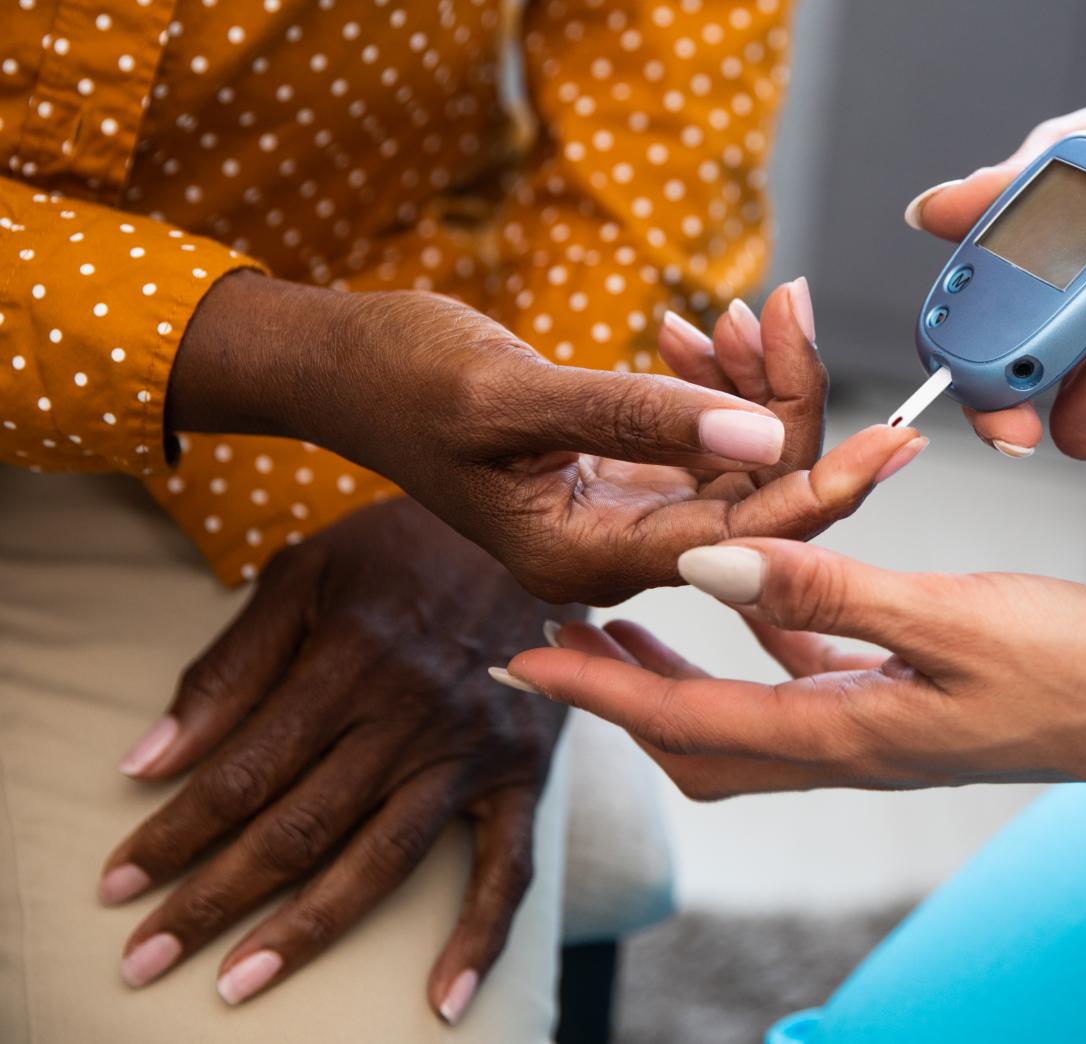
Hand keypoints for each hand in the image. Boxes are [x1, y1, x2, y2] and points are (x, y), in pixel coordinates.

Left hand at [101, 498, 567, 1019]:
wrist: (532, 522)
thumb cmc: (406, 545)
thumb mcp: (307, 575)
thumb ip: (230, 667)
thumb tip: (149, 761)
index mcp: (353, 658)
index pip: (244, 772)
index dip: (175, 834)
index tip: (120, 884)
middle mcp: (413, 712)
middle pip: (299, 828)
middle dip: (213, 898)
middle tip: (146, 955)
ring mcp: (473, 749)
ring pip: (382, 859)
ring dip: (305, 930)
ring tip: (238, 982)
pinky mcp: (523, 772)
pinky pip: (506, 867)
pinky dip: (479, 938)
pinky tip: (440, 1001)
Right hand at [170, 274, 923, 604]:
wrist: (340, 364)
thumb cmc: (403, 377)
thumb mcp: (515, 395)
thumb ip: (639, 418)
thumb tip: (763, 439)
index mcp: (590, 557)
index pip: (747, 536)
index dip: (830, 485)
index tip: (900, 438)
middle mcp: (617, 549)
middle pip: (758, 493)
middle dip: (788, 399)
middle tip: (792, 304)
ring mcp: (622, 512)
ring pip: (739, 456)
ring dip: (751, 377)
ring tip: (741, 306)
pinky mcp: (621, 471)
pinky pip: (705, 433)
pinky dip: (713, 377)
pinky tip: (696, 327)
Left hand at [503, 540, 1085, 800]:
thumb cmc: (1082, 664)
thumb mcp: (952, 614)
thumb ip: (828, 586)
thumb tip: (707, 562)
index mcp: (848, 736)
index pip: (687, 720)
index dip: (598, 688)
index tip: (527, 657)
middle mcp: (852, 749)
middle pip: (698, 744)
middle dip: (619, 695)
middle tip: (557, 641)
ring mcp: (883, 732)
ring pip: (745, 718)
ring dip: (677, 673)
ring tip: (628, 614)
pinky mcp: (914, 705)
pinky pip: (807, 686)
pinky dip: (760, 648)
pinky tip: (759, 595)